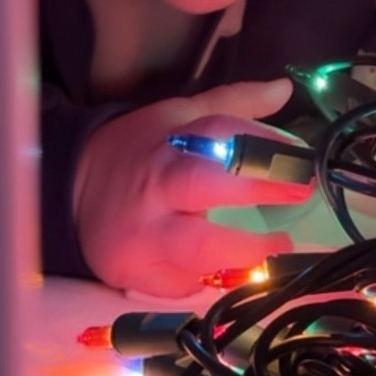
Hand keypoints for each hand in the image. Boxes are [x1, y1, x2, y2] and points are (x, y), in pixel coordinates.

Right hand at [72, 78, 307, 296]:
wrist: (70, 190)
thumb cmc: (139, 151)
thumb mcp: (178, 118)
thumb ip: (234, 105)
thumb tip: (283, 89)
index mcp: (169, 144)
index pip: (221, 136)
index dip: (267, 147)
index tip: (304, 162)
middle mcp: (155, 188)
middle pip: (206, 186)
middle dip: (258, 191)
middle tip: (300, 196)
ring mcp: (143, 234)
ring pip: (200, 251)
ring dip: (247, 253)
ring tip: (277, 247)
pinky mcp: (134, 273)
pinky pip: (184, 286)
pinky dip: (212, 280)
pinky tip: (228, 271)